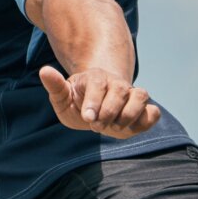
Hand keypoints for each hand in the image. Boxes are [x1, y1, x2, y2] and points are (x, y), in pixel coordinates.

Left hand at [39, 64, 161, 137]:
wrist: (96, 109)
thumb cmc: (77, 102)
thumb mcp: (62, 98)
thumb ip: (55, 86)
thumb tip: (44, 70)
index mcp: (95, 78)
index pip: (98, 84)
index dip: (94, 102)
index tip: (87, 118)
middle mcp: (116, 83)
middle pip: (121, 91)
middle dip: (108, 113)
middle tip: (96, 126)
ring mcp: (132, 95)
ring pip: (141, 96)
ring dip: (128, 116)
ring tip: (114, 127)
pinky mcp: (143, 109)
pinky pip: (153, 112)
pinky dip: (146, 120)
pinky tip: (131, 128)